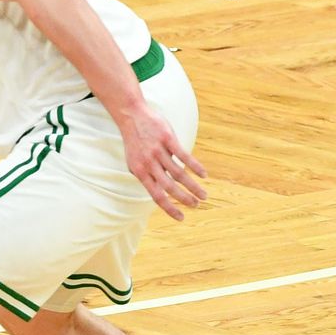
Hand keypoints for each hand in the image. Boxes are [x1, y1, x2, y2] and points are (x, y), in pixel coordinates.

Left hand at [120, 102, 206, 220]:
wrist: (131, 116)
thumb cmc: (135, 142)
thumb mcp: (134, 162)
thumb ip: (145, 176)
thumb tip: (158, 191)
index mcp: (140, 172)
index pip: (156, 195)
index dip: (169, 208)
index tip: (181, 217)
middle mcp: (149, 163)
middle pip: (169, 187)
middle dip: (184, 199)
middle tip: (196, 205)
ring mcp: (158, 151)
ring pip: (179, 173)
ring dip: (193, 186)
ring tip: (204, 195)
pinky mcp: (168, 139)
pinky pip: (184, 155)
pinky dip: (195, 166)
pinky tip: (204, 175)